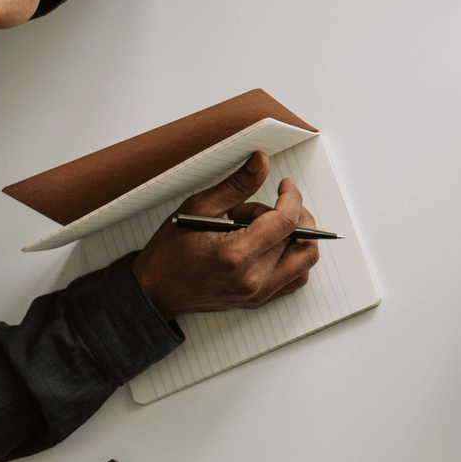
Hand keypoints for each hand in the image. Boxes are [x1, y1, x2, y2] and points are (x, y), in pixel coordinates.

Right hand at [131, 151, 320, 321]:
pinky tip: (271, 244)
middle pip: (295, 237)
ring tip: (262, 228)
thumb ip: (236, 185)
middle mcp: (252, 280)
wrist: (156, 291)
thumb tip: (262, 161)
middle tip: (255, 211)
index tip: (285, 185)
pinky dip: (294, 255)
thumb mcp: (198, 208)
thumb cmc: (170, 252)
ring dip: (294, 236)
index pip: (286, 223)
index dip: (291, 197)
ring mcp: (258, 294)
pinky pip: (297, 277)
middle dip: (282, 215)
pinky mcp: (260, 300)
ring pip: (304, 259)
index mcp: (235, 256)